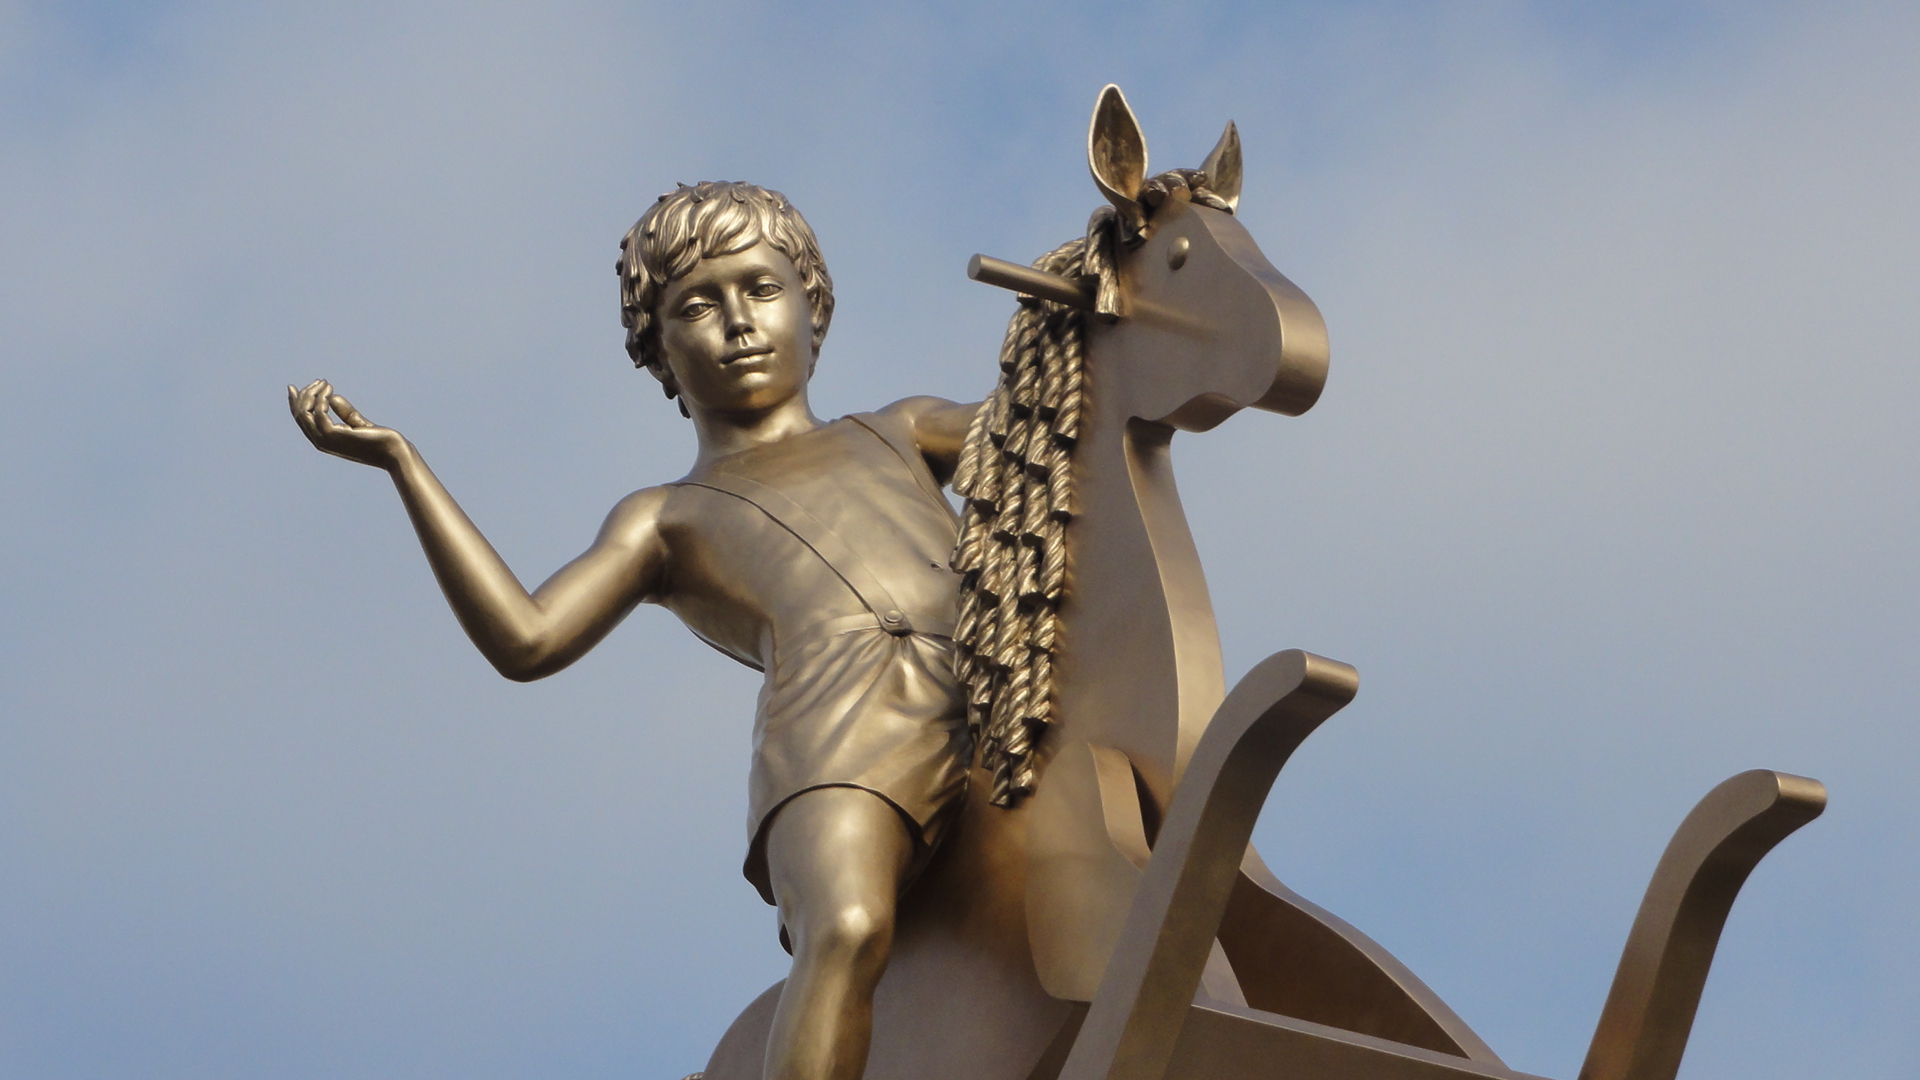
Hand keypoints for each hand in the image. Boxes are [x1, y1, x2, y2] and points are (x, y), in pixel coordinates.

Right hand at [288, 379, 407, 469]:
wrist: (392, 451)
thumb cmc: (377, 440)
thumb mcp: (357, 422)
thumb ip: (344, 411)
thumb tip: (332, 397)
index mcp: (323, 440)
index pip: (302, 420)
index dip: (295, 403)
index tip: (293, 387)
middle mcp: (320, 441)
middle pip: (300, 415)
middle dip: (305, 395)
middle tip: (320, 381)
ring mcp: (326, 440)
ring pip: (305, 413)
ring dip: (313, 394)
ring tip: (326, 383)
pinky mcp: (334, 435)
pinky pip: (319, 413)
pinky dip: (321, 399)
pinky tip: (330, 390)